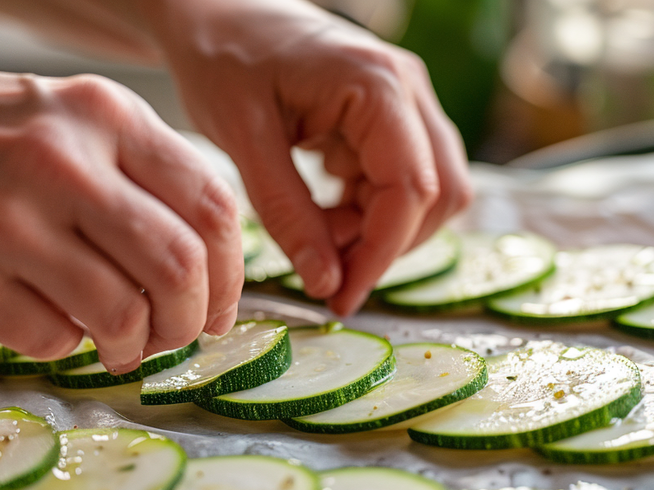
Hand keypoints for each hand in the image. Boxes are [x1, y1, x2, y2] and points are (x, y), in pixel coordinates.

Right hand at [0, 58, 240, 370]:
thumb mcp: (57, 121)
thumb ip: (133, 175)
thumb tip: (207, 262)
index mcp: (101, 114)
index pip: (211, 203)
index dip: (231, 273)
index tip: (220, 307)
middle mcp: (61, 160)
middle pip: (178, 266)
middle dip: (191, 320)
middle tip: (176, 336)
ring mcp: (6, 220)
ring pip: (123, 313)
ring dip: (134, 345)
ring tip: (119, 344)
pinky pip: (53, 338)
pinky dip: (66, 345)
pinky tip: (49, 325)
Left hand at [145, 0, 472, 314]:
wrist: (215, 13)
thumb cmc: (223, 58)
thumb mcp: (243, 140)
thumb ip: (286, 212)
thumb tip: (327, 283)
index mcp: (377, 85)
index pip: (412, 189)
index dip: (380, 254)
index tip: (341, 296)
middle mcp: (408, 89)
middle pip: (438, 195)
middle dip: (386, 244)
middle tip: (327, 274)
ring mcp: (406, 102)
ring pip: (427, 192)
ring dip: (379, 230)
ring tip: (317, 237)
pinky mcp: (392, 117)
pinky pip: (403, 180)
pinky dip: (368, 211)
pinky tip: (322, 212)